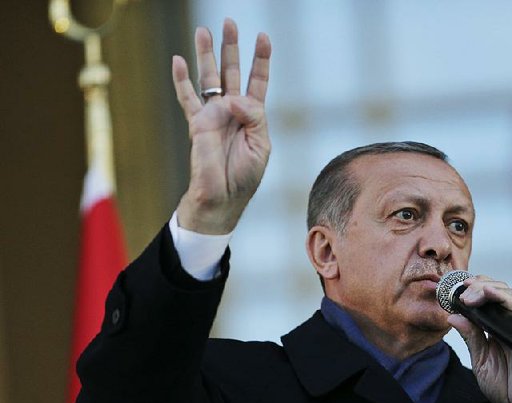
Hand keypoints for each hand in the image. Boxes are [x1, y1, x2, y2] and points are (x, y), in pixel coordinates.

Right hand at [172, 18, 271, 233]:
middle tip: (229, 22)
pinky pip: (187, 98)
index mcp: (253, 116)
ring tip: (204, 30)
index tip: (263, 37)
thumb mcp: (261, 146)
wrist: (222, 198)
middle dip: (231, 47)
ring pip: (208, 78)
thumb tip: (234, 98)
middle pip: (231, 71)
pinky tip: (177, 60)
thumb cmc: (245, 177)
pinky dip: (181, 80)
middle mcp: (232, 111)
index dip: (260, 59)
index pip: (257, 81)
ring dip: (206, 55)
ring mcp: (213, 115)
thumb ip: (254, 117)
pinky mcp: (197, 124)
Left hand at [447, 276, 511, 402]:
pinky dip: (503, 298)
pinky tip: (489, 294)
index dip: (475, 288)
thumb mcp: (480, 359)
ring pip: (509, 295)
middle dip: (479, 285)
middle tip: (461, 291)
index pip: (489, 299)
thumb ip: (470, 337)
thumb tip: (453, 317)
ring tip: (469, 295)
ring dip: (487, 288)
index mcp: (498, 330)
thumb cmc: (505, 386)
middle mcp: (510, 326)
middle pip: (499, 291)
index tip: (457, 287)